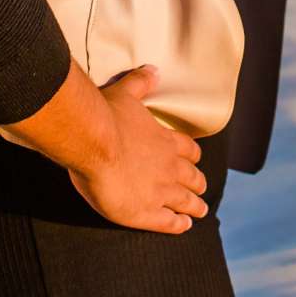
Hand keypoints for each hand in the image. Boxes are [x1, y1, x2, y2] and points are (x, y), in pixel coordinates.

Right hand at [13, 60, 206, 231]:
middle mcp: (169, 167)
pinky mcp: (146, 212)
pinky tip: (184, 226)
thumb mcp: (126, 92)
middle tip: (201, 189)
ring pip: (186, 201)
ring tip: (200, 211)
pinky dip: (179, 225)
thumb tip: (153, 70)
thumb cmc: (106, 115)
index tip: (195, 160)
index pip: (188, 150)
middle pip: (192, 177)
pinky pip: (170, 222)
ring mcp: (160, 191)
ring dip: (195, 206)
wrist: (94, 141)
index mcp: (165, 141)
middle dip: (197, 183)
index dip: (193, 157)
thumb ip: (141, 83)